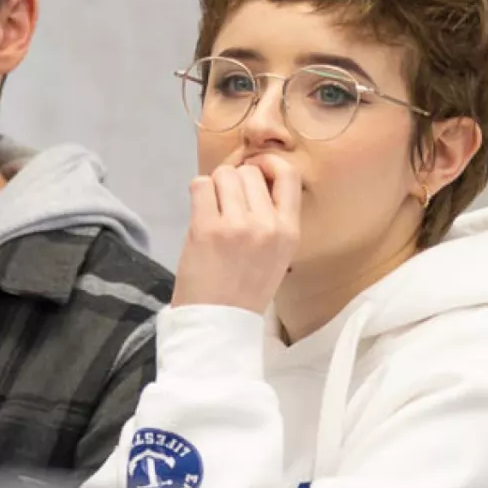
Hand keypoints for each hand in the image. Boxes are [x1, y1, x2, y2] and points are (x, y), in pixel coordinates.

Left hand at [171, 154, 302, 314]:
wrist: (218, 322)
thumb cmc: (243, 289)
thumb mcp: (276, 255)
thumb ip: (272, 218)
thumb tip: (253, 176)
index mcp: (289, 232)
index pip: (289, 175)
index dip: (268, 165)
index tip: (255, 172)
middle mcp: (267, 226)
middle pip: (250, 172)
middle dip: (235, 182)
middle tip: (227, 206)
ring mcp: (237, 226)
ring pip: (225, 174)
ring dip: (215, 187)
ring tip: (213, 212)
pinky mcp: (207, 228)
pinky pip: (201, 185)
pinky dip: (198, 193)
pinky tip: (200, 214)